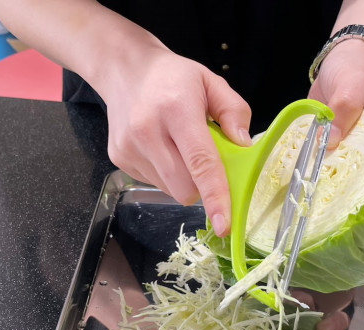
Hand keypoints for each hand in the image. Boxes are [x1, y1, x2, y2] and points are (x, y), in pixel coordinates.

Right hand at [96, 44, 251, 236]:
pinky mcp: (119, 159)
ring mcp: (129, 148)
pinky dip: (167, 175)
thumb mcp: (212, 82)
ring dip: (184, 180)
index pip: (200, 163)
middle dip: (203, 187)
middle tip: (206, 162)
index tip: (224, 224)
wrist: (125, 70)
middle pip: (184, 188)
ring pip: (170, 190)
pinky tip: (163, 149)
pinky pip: (155, 184)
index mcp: (176, 110)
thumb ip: (234, 112)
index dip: (215, 197)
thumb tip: (244, 146)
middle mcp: (147, 131)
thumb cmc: (174, 77)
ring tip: (179, 148)